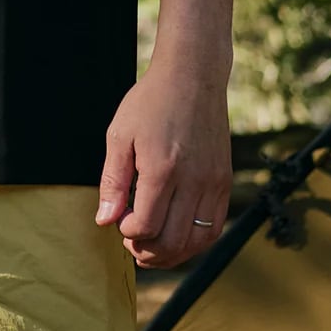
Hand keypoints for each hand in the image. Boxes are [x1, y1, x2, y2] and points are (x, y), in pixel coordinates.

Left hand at [93, 57, 230, 267]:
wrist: (192, 76)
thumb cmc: (151, 102)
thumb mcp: (120, 135)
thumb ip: (113, 181)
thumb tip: (105, 220)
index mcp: (162, 168)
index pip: (146, 226)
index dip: (128, 233)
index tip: (120, 220)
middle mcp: (193, 180)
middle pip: (172, 241)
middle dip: (147, 252)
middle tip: (132, 241)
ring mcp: (213, 183)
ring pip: (197, 242)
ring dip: (172, 253)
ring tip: (153, 246)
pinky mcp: (224, 181)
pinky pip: (214, 227)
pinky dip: (195, 241)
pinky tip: (177, 234)